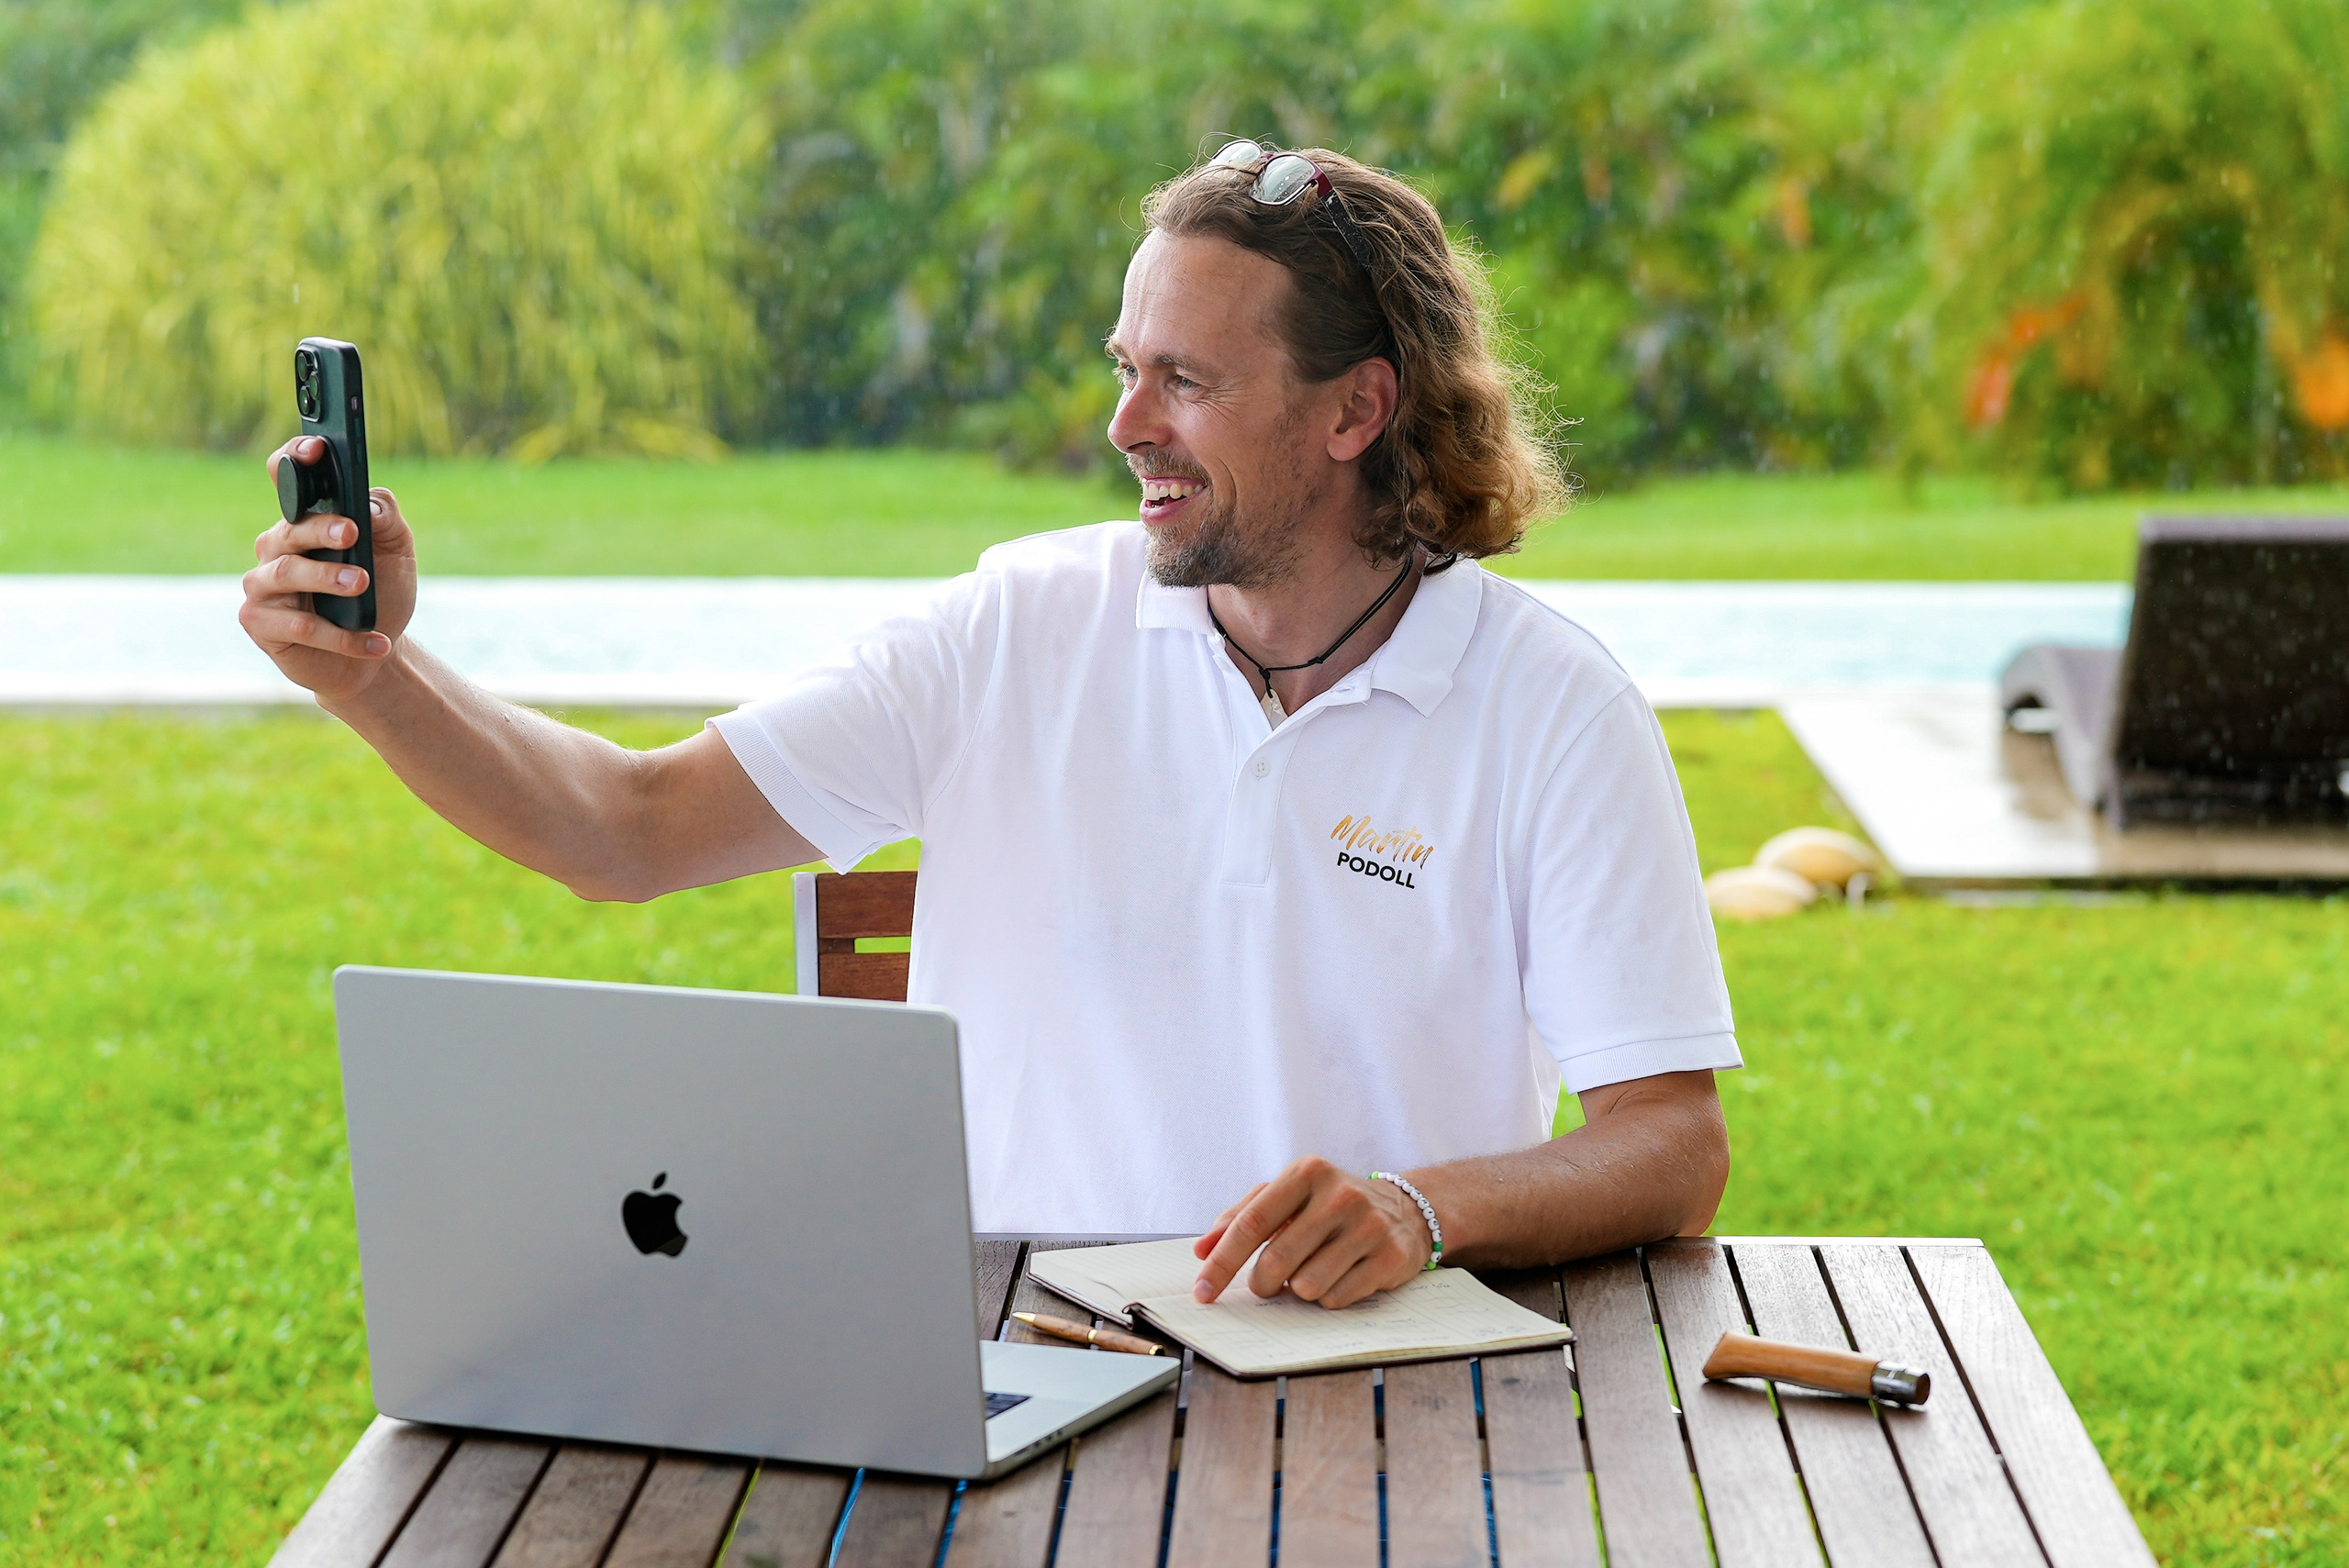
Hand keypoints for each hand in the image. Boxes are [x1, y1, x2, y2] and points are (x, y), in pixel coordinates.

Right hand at [240, 436, 419, 702]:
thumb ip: (387, 521)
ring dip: (325, 578)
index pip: (287, 479)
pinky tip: (377, 642)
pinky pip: (296, 627)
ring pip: (285, 573)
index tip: (315, 448)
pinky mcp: (260, 624)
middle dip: (319, 528)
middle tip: (352, 533)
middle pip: (289, 528)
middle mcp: (276, 548)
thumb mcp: (397, 554)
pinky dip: (341, 636)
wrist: (376, 654)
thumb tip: (371, 505)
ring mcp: (263, 586)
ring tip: (362, 585)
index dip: (294, 459)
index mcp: (305, 521)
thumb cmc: (381, 595)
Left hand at [1191, 1156, 1433, 1309]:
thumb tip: (1202, 1251)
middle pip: (1277, 1261)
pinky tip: (1340, 1276)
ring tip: (1313, 1270)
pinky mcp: (1390, 1257)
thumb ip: (1241, 1217)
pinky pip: (1337, 1298)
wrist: (1404, 1209)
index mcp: (1306, 1172)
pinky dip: (1328, 1296)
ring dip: (1299, 1289)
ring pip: (1307, 1286)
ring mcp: (1369, 1226)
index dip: (1222, 1262)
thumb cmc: (1328, 1204)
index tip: (1203, 1292)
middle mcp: (1339, 1195)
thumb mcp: (1286, 1195)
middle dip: (1262, 1284)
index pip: (1252, 1223)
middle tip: (1266, 1283)